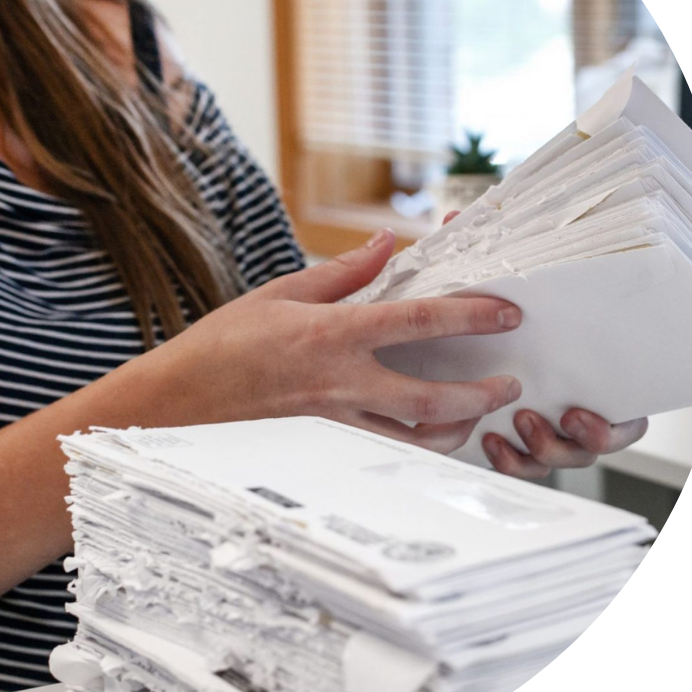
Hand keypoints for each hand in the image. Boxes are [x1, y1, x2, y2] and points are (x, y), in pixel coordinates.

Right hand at [143, 228, 522, 452]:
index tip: (506, 312)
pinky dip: (416, 444)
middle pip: (432, 397)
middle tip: (510, 383)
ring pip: (414, 437)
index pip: (418, 322)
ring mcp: (335, 417)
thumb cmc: (225, 341)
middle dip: (481, 393)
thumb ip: (341, 271)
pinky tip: (427, 432)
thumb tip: (384, 243)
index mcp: (333, 333)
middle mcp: (341, 381)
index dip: (470, 315)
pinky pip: (384, 447)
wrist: (182, 396)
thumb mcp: (280, 292)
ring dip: (456, 428)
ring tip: (477, 414)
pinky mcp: (326, 438)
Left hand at [441, 208, 649, 478]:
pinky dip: (512, 459)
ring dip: (546, 447)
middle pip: (602, 439)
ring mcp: (543, 425)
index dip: (622, 415)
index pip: (623, 400)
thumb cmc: (468, 312)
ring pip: (562, 457)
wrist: (426, 348)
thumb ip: (477, 254)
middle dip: (591, 437)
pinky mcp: (513, 442)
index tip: (586, 409)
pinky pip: (523, 465)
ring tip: (519, 421)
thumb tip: (456, 218)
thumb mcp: (479, 282)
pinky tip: (491, 441)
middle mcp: (568, 400)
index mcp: (578, 365)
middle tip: (567, 416)